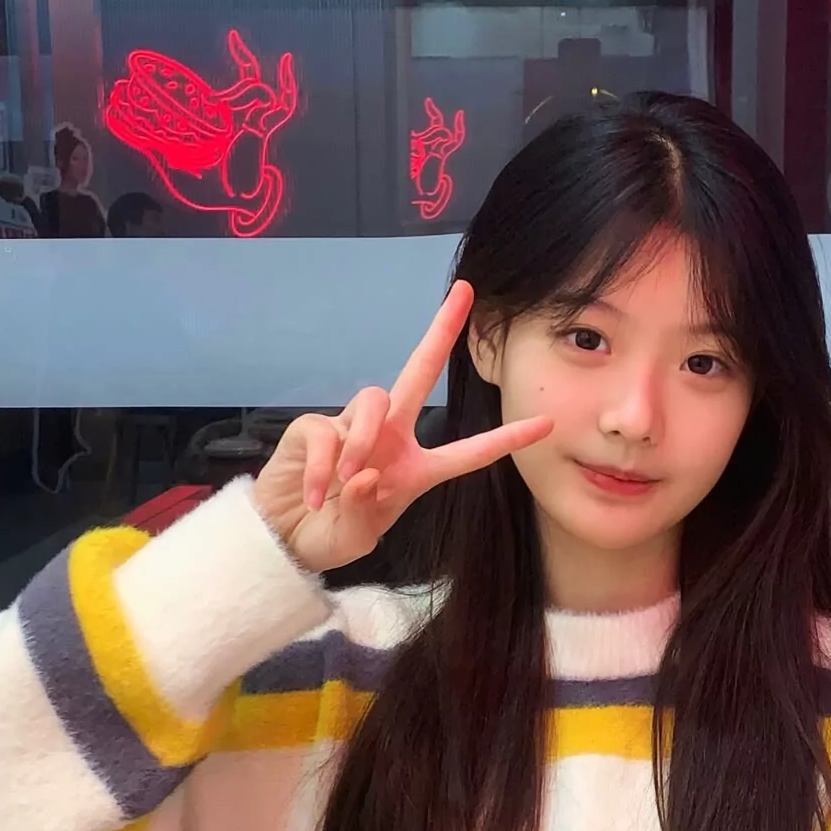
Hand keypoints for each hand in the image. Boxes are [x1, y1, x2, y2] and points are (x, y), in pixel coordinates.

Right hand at [251, 280, 552, 573]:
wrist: (284, 539)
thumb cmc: (329, 535)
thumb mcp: (358, 535)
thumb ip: (366, 509)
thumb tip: (365, 475)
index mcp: (414, 468)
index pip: (468, 451)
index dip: (505, 439)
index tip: (546, 424)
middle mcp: (388, 438)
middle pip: (418, 373)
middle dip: (440, 332)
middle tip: (465, 292)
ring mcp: (350, 428)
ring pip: (373, 402)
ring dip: (362, 441)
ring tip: (348, 481)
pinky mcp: (313, 428)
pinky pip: (326, 434)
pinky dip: (323, 469)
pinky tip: (316, 495)